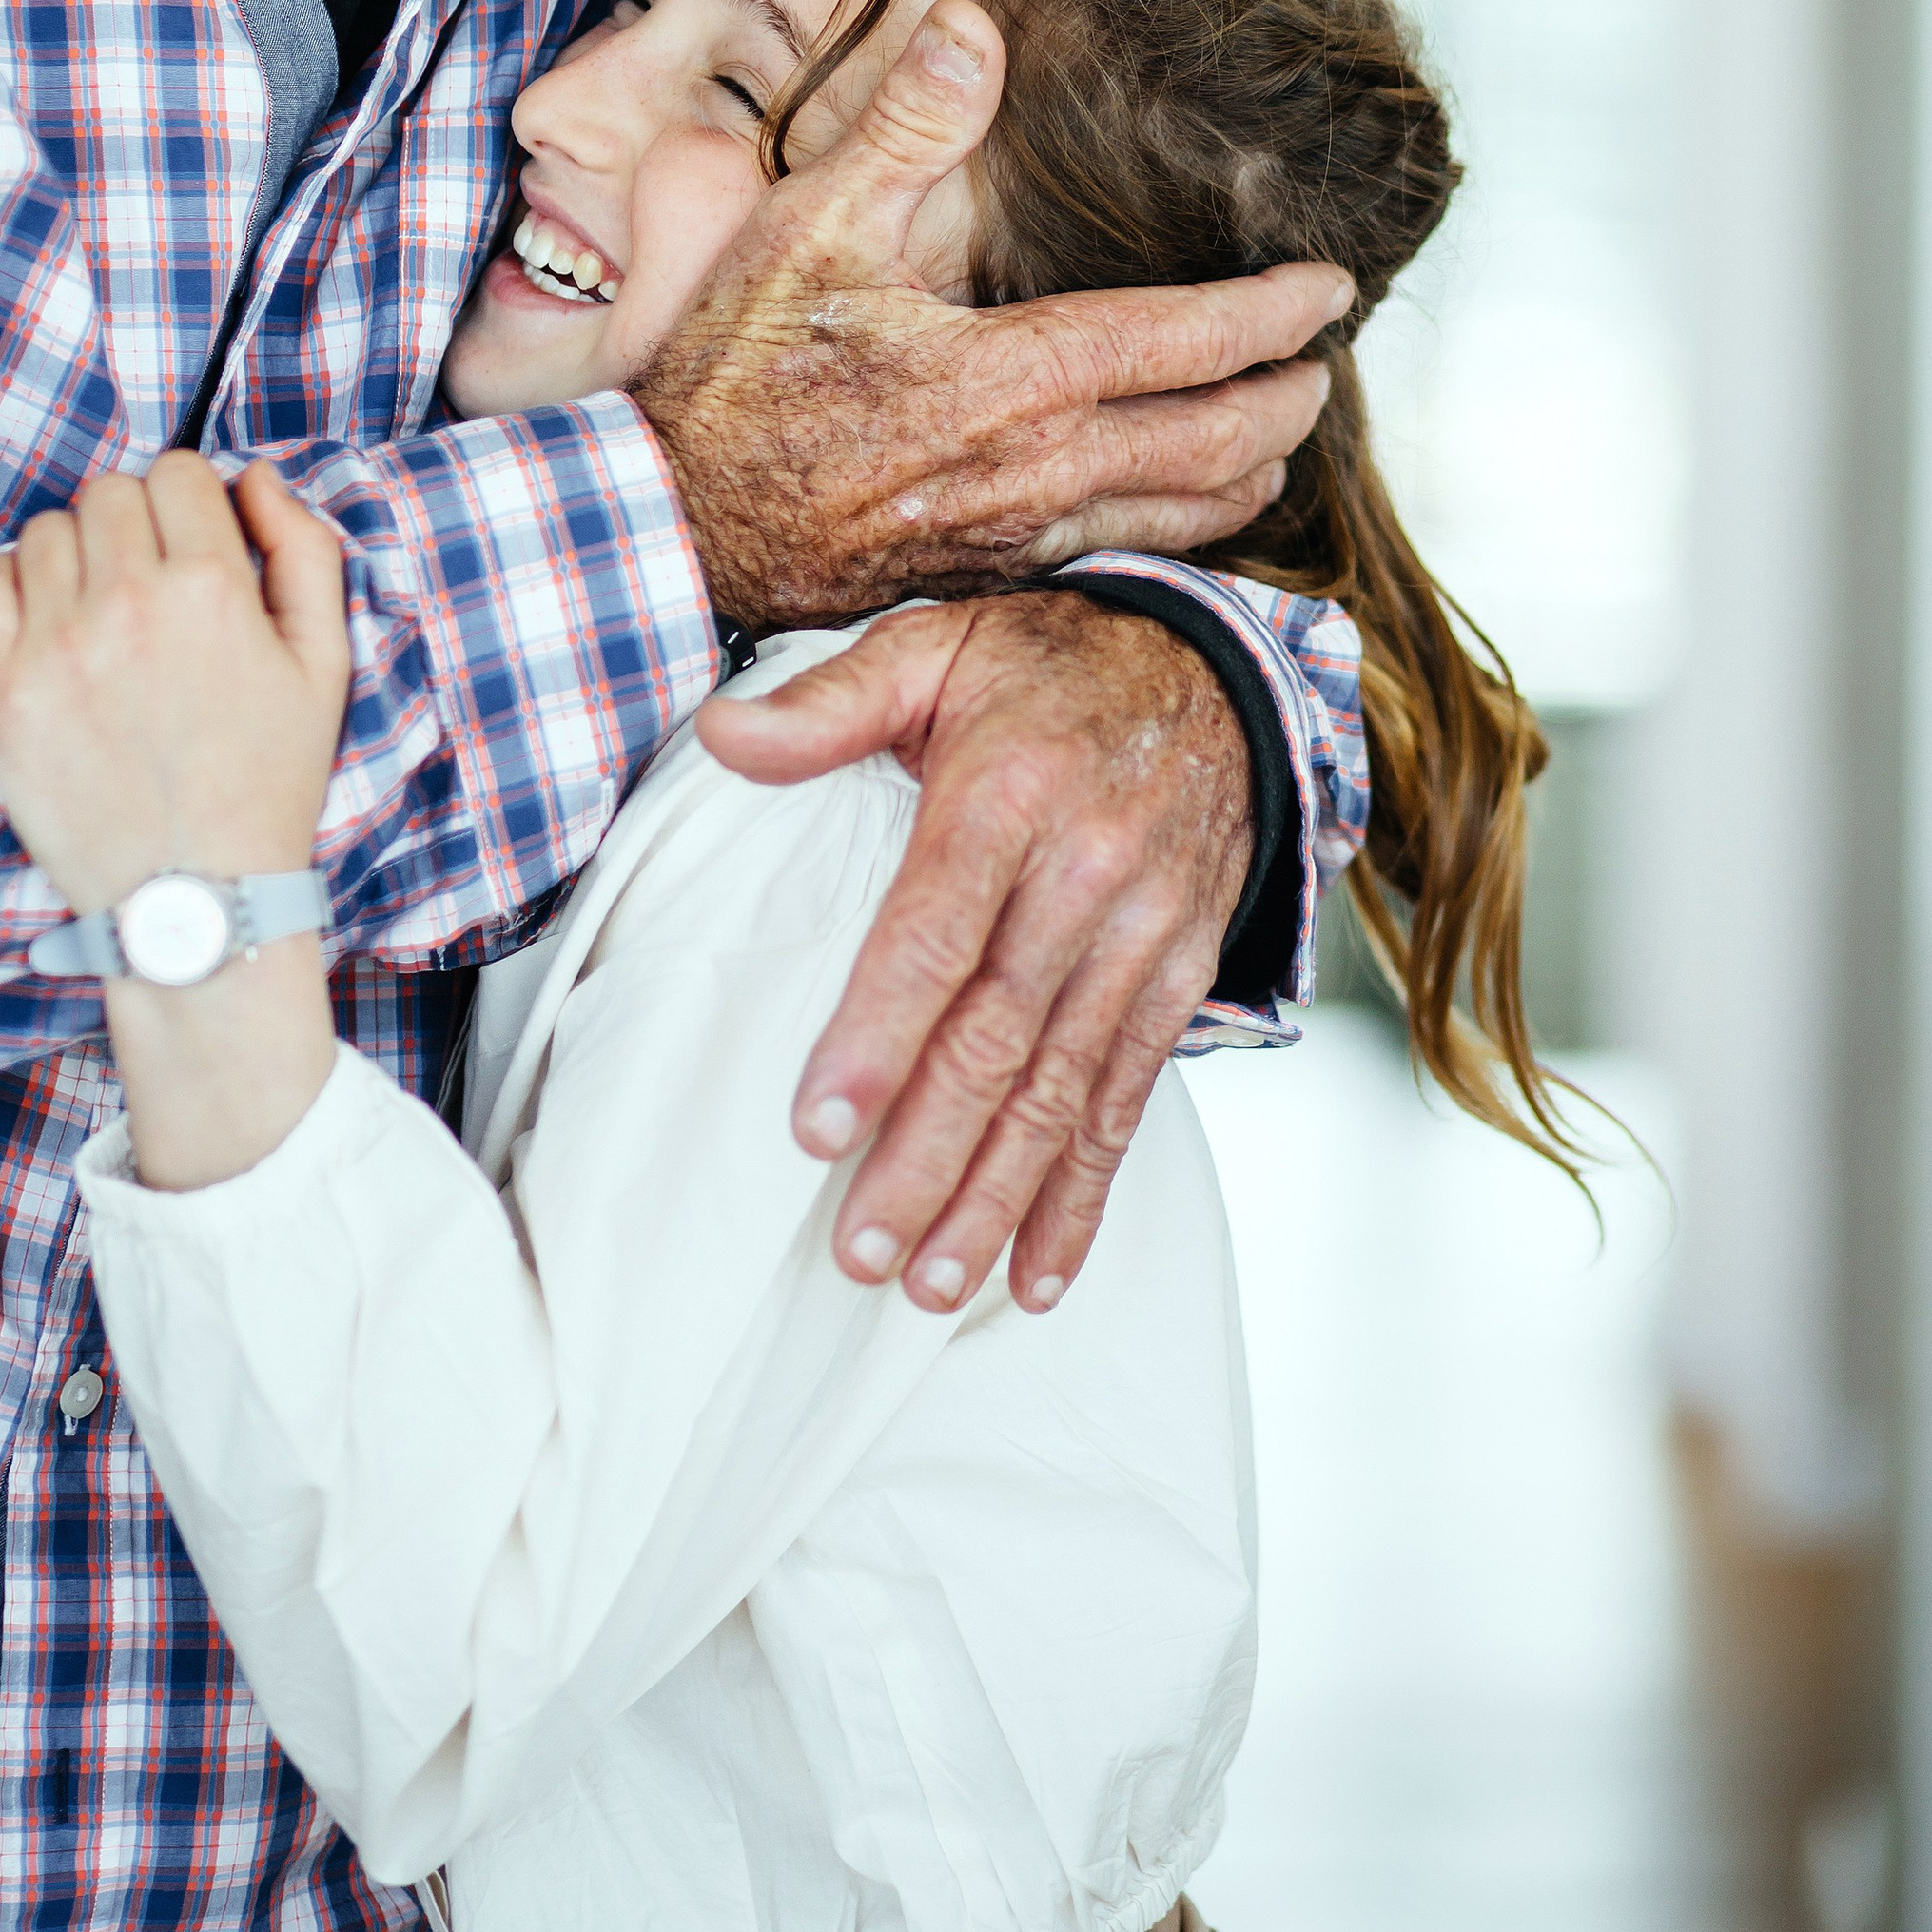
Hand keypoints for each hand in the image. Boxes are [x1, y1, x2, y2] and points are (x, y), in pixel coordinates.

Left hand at [0, 454, 350, 909]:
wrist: (196, 896)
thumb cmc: (268, 779)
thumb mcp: (326, 662)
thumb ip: (305, 551)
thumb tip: (253, 478)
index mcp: (213, 589)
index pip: (178, 471)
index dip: (191, 500)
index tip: (193, 544)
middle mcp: (129, 604)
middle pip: (108, 492)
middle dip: (134, 522)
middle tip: (149, 583)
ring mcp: (56, 646)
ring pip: (46, 530)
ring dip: (75, 554)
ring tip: (100, 612)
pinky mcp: (2, 691)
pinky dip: (12, 585)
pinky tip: (48, 624)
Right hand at [631, 0, 1347, 631]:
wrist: (668, 526)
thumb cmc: (728, 379)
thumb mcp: (806, 228)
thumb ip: (906, 127)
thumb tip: (976, 28)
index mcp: (1011, 376)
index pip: (1187, 341)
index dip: (1274, 313)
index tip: (1332, 288)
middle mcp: (1034, 468)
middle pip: (1213, 441)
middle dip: (1285, 401)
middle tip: (1324, 366)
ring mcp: (1013, 535)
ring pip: (1180, 515)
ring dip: (1246, 471)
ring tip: (1280, 438)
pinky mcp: (982, 577)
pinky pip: (1118, 557)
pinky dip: (1178, 529)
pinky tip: (1181, 510)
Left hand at [699, 590, 1251, 1310]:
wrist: (1213, 669)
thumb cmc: (1041, 665)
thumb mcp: (930, 647)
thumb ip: (824, 702)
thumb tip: (717, 735)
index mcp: (1005, 794)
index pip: (933, 936)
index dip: (878, 1038)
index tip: (819, 1128)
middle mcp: (1085, 872)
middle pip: (998, 1038)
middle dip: (929, 1156)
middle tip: (862, 1249)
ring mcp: (1142, 933)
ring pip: (1064, 1086)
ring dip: (999, 1195)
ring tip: (933, 1283)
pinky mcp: (1179, 974)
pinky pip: (1131, 1095)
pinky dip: (1088, 1191)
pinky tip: (1039, 1270)